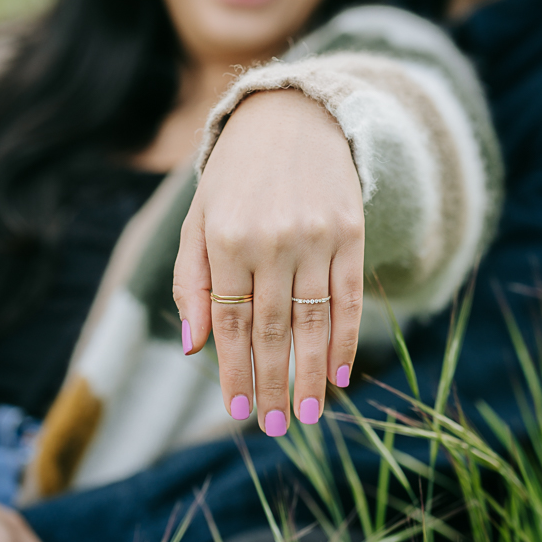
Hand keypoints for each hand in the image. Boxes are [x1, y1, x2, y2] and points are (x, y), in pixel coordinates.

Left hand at [173, 89, 364, 434]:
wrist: (293, 116)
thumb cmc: (236, 176)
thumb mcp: (198, 218)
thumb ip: (190, 281)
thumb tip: (194, 347)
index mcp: (225, 238)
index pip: (229, 321)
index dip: (234, 370)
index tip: (239, 410)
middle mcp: (271, 239)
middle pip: (271, 329)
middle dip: (273, 383)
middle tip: (277, 425)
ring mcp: (315, 236)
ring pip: (313, 321)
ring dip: (312, 373)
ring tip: (310, 413)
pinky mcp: (351, 231)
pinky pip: (349, 297)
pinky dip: (346, 337)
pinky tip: (342, 372)